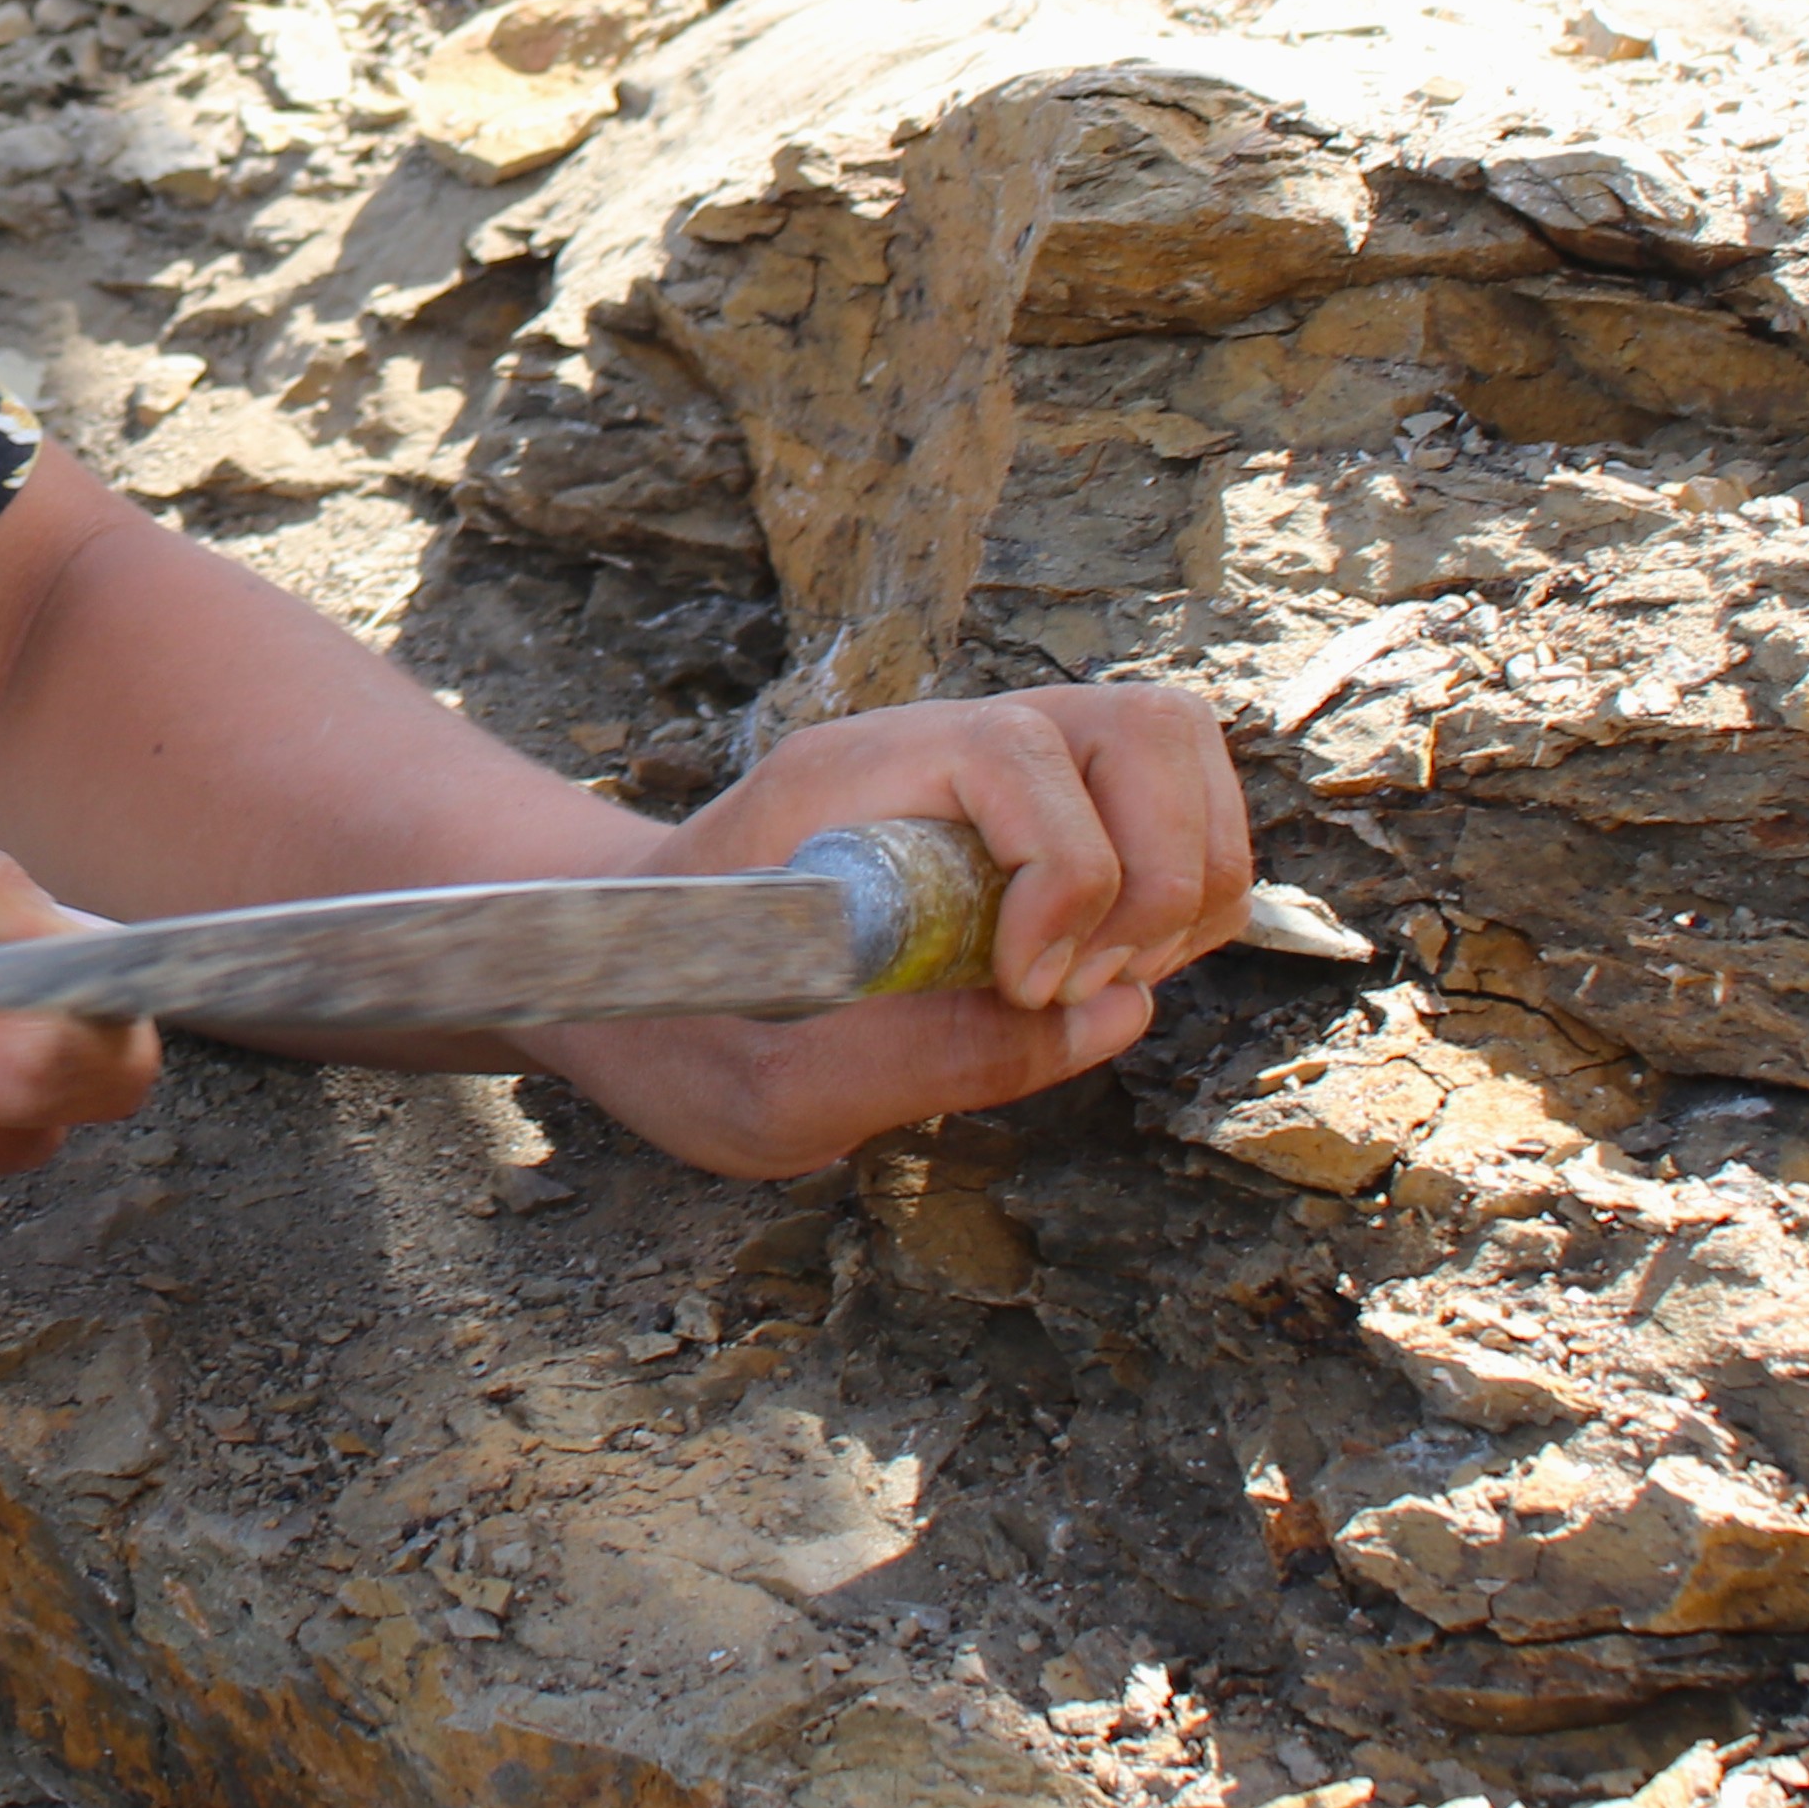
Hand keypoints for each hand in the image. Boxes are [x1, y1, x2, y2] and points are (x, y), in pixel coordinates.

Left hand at [532, 685, 1254, 1181]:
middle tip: (1082, 987)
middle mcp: (931, 744)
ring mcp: (988, 765)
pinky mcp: (1029, 808)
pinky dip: (1184, 891)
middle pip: (1133, 725)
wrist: (620, 969)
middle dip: (1156, 877)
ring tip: (1106, 981)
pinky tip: (1109, 971)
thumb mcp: (766, 1082)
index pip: (1014, 750)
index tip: (1025, 987)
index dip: (1063, 874)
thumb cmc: (674, 1019)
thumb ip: (929, 1057)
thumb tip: (1110, 1017)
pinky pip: (1168, 801)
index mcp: (848, 779)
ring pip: (1169, 746)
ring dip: (1188, 879)